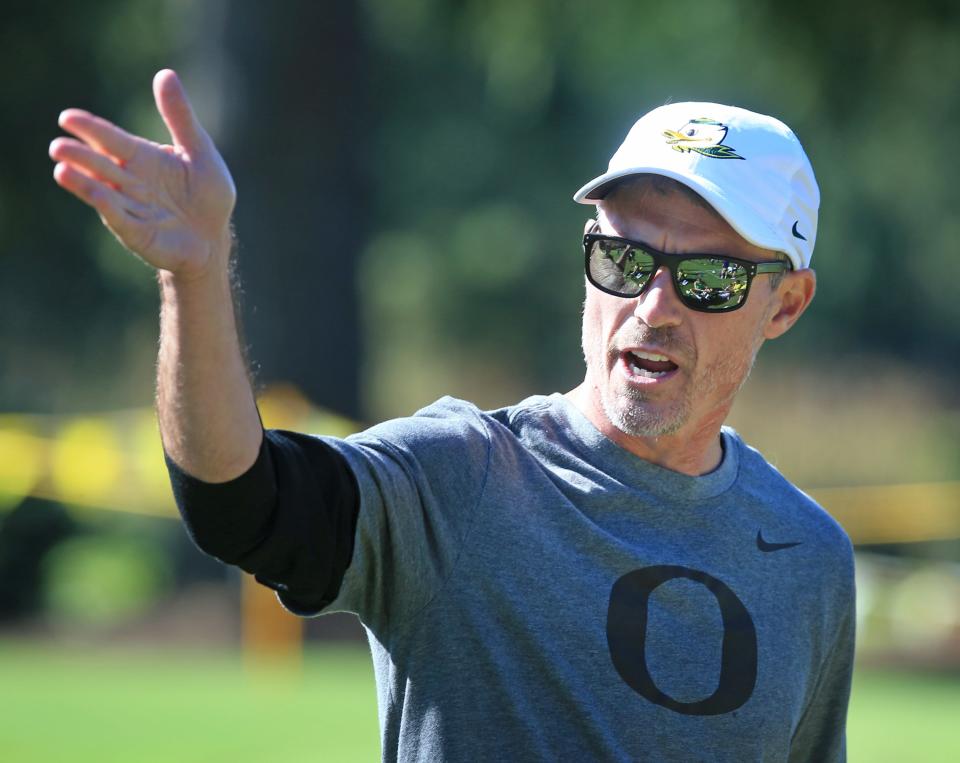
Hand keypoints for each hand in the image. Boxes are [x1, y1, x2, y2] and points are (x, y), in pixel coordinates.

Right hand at [50, 69, 235, 279]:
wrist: (214, 239)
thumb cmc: (206, 195)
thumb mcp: (200, 152)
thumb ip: (180, 118)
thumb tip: (165, 74)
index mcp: (142, 158)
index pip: (112, 140)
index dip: (92, 130)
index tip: (68, 118)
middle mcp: (129, 181)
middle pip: (101, 165)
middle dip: (80, 156)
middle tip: (59, 146)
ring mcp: (130, 207)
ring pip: (102, 191)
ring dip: (83, 182)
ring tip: (62, 170)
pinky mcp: (136, 232)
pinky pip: (120, 218)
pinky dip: (107, 206)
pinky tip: (95, 195)